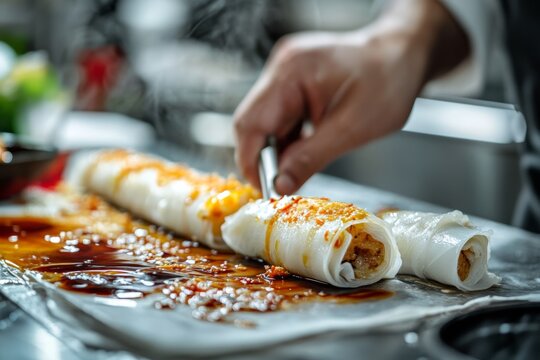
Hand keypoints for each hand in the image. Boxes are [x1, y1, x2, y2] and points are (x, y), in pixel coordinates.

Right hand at [234, 0, 468, 193]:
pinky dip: (287, 139)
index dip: (251, 161)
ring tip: (298, 168)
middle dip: (264, 158)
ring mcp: (286, 73)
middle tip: (281, 185)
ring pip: (265, 122)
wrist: (403, 54)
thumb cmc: (388, 81)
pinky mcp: (293, 81)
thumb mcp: (352, 128)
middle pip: (252, 122)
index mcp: (291, 73)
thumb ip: (310, 157)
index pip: (250, 123)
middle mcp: (281, 68)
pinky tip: (303, 151)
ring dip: (277, 150)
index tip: (265, 189)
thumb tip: (280, 185)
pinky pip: (279, 116)